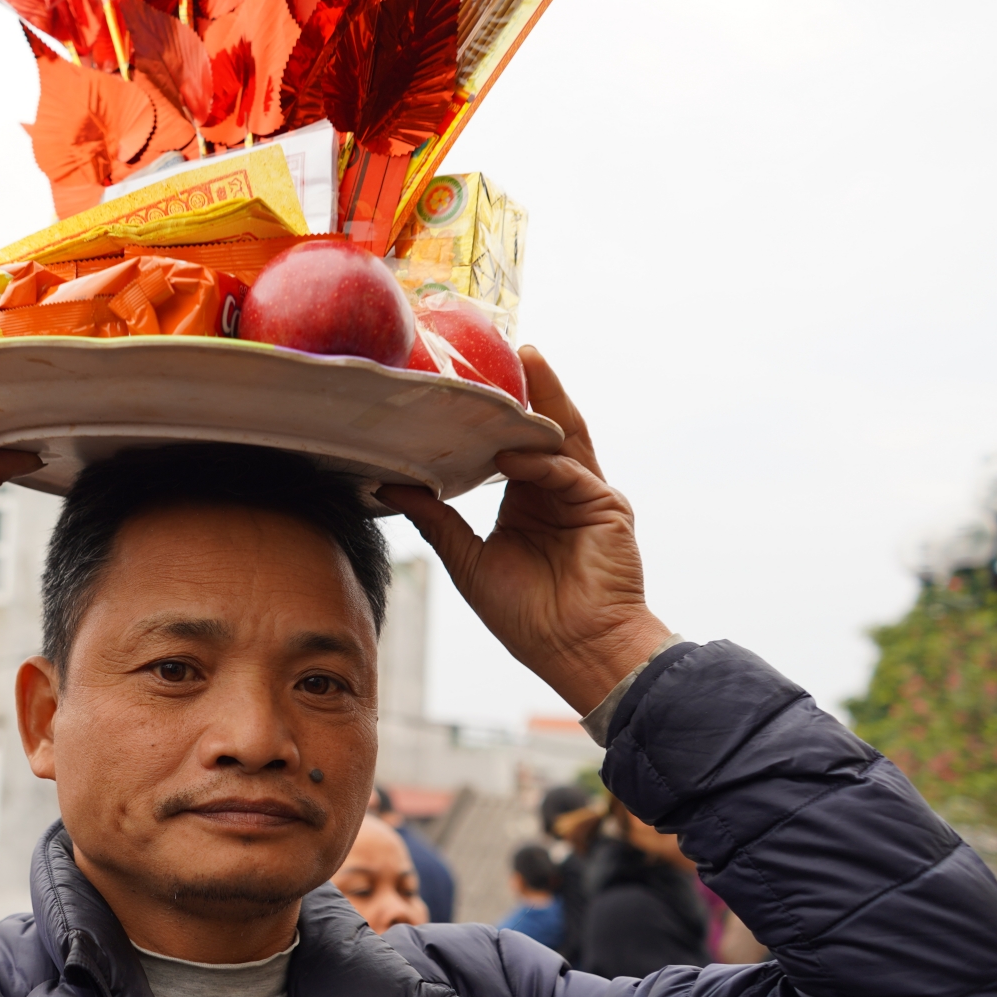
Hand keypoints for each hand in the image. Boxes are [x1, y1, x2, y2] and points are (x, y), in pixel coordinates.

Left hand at [375, 348, 669, 712]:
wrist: (573, 650)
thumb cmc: (527, 615)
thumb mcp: (467, 559)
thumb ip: (435, 517)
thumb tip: (389, 483)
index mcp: (528, 500)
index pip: (511, 445)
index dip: (495, 416)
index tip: (470, 383)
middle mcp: (558, 491)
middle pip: (543, 429)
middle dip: (530, 388)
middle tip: (509, 347)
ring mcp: (586, 496)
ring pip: (565, 437)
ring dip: (547, 399)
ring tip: (527, 362)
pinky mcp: (607, 508)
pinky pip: (569, 474)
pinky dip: (540, 463)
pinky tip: (512, 456)